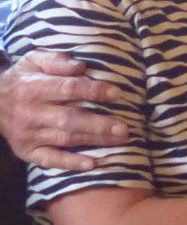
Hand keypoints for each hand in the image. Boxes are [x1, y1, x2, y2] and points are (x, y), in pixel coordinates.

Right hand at [0, 51, 126, 169]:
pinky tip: (91, 164)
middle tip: (124, 127)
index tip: (116, 94)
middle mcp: (29, 113)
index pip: (67, 89)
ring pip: (65, 139)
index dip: (93, 91)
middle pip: (68, 119)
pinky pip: (49, 160)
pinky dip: (70, 163)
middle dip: (98, 124)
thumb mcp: (34, 60)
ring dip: (93, 141)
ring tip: (120, 140)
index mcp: (32, 87)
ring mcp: (28, 135)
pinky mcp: (27, 151)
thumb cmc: (24, 79)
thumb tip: (81, 67)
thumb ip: (56, 61)